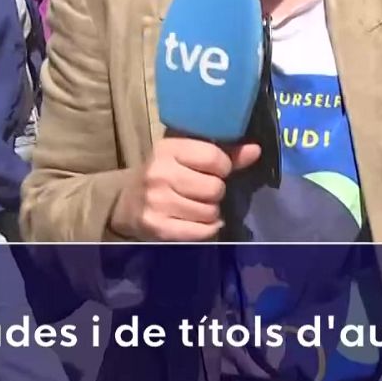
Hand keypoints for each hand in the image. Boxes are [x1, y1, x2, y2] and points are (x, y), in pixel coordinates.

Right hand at [111, 135, 260, 240]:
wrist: (125, 203)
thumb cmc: (164, 174)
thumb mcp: (186, 156)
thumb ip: (223, 153)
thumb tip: (256, 150)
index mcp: (168, 149)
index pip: (214, 158)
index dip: (223, 167)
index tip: (215, 170)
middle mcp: (160, 174)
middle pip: (215, 188)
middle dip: (216, 192)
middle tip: (204, 191)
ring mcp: (157, 202)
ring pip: (210, 212)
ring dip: (211, 212)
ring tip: (197, 205)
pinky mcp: (158, 227)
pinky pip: (201, 231)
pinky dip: (207, 228)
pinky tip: (199, 222)